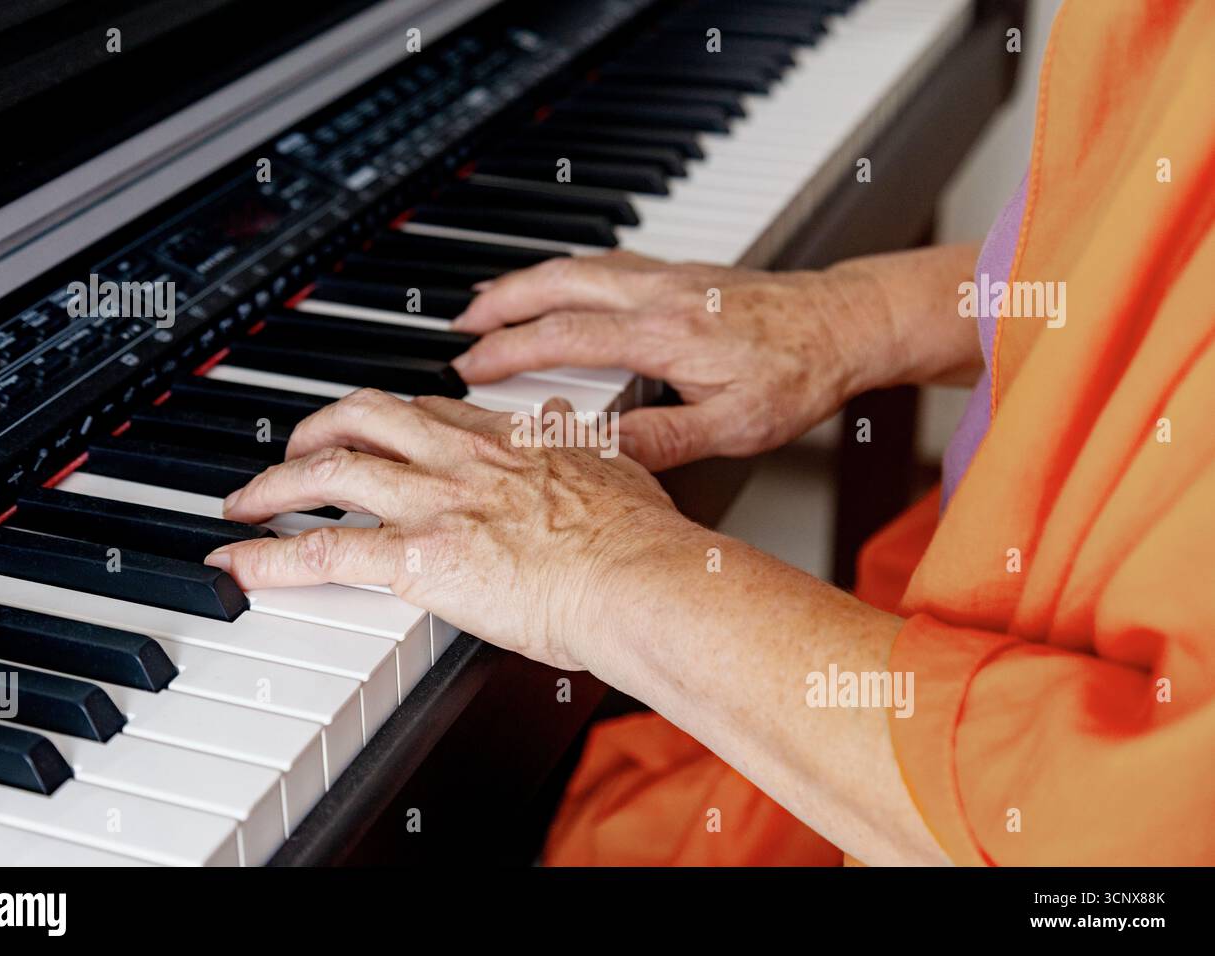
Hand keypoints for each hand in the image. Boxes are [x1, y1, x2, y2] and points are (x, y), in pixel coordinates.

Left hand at [203, 388, 693, 669]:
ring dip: (276, 483)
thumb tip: (561, 411)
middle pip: (364, 419)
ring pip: (330, 471)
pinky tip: (235, 562)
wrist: (638, 577)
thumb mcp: (613, 463)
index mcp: (505, 439)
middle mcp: (460, 459)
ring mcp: (433, 504)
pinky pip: (321, 551)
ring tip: (247, 498)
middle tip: (297, 448)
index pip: (428, 410)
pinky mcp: (417, 559)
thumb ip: (577, 436)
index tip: (372, 425)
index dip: (387, 416)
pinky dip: (266, 556)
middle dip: (318, 428)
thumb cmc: (637, 539)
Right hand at [451, 251, 894, 470]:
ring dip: (528, 280)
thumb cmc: (800, 374)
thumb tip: (600, 454)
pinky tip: (562, 286)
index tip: (469, 367)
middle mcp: (659, 294)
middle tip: (460, 323)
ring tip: (493, 301)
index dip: (507, 352)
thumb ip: (663, 440)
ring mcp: (670, 276)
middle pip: (557, 283)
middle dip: (499, 300)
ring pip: (579, 265)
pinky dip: (567, 272)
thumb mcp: (735, 427)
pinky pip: (607, 262)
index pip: (563, 338)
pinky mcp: (683, 272)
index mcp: (664, 335)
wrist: (848, 323)